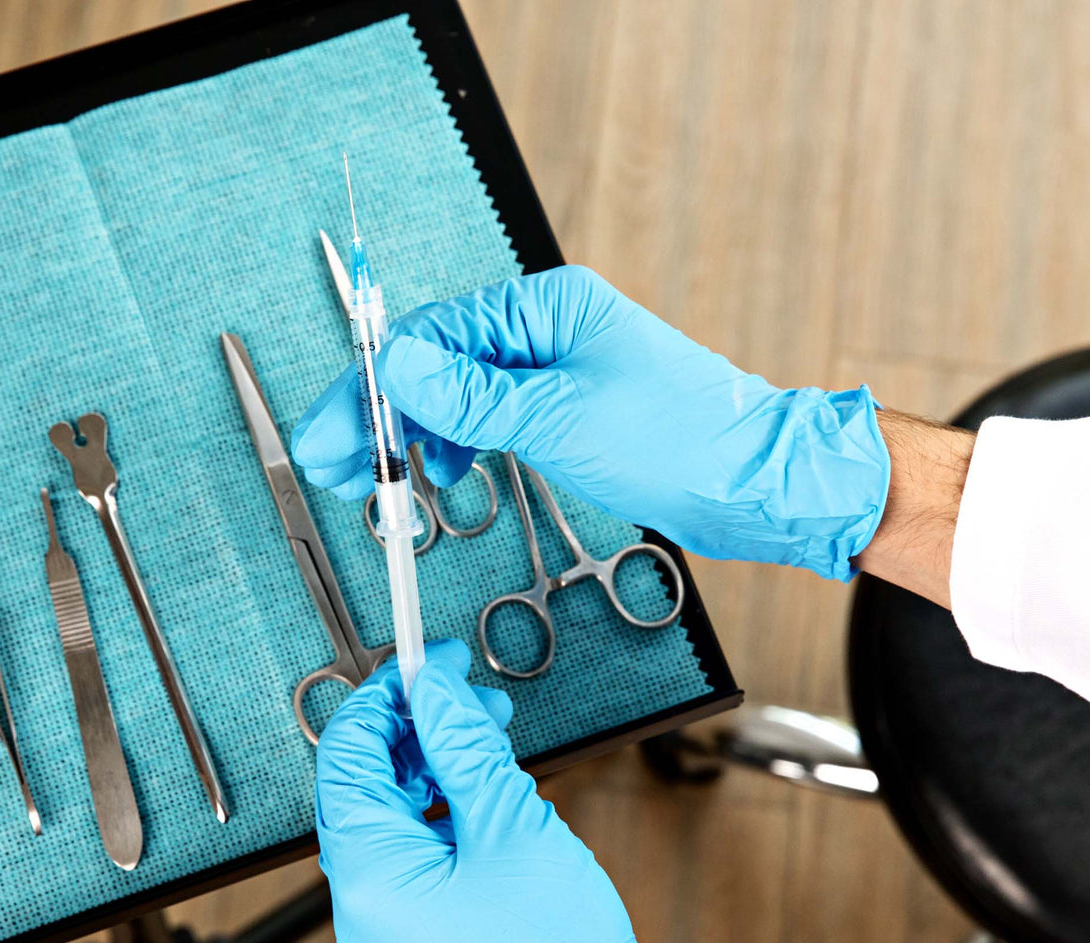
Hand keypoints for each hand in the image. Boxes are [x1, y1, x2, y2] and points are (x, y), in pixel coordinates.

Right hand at [293, 265, 890, 581]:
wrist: (756, 485)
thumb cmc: (682, 440)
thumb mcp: (560, 419)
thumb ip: (471, 396)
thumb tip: (397, 366)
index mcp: (547, 310)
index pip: (433, 337)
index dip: (374, 388)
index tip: (333, 432)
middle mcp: (549, 332)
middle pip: (439, 365)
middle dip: (384, 416)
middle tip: (337, 464)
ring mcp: (558, 373)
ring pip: (461, 395)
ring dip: (418, 435)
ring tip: (386, 480)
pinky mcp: (569, 412)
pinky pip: (493, 420)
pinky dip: (462, 446)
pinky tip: (448, 471)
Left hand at [315, 639, 720, 942]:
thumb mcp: (512, 829)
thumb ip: (465, 747)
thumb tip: (437, 690)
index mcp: (370, 871)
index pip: (350, 752)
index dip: (389, 695)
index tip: (431, 663)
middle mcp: (365, 900)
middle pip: (369, 780)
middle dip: (418, 726)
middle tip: (471, 695)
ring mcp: (391, 922)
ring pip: (396, 814)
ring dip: (438, 765)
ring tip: (492, 738)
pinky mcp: (422, 935)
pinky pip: (418, 852)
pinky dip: (448, 810)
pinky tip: (491, 791)